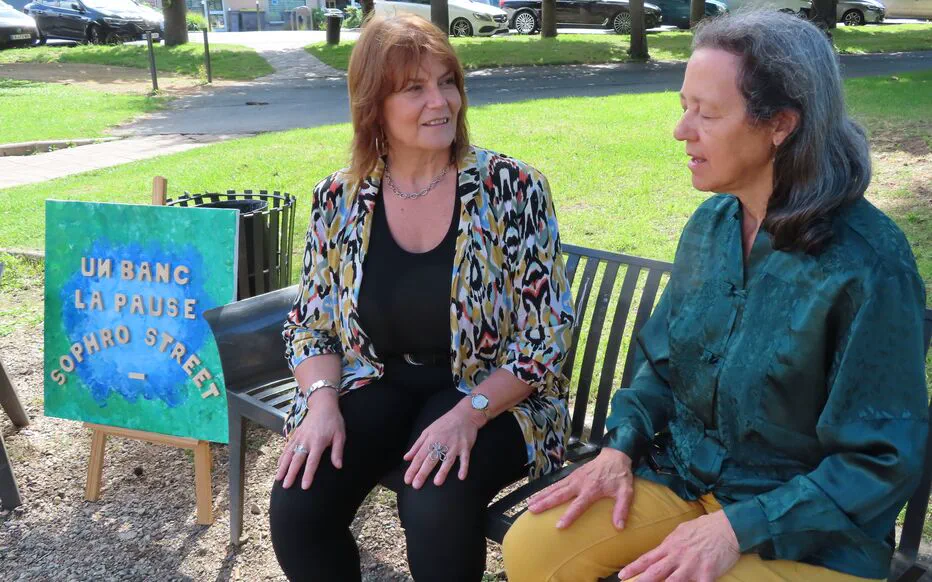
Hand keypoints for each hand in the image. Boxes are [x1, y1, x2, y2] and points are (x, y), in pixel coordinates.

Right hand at [275, 389, 344, 489]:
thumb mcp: (340, 435)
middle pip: (297, 460)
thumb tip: (338, 466)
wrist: (323, 405)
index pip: (312, 462)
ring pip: (289, 454)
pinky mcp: (295, 434)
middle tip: (286, 486)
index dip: (308, 475)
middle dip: (291, 474)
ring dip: (282, 467)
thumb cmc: (334, 421)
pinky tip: (279, 466)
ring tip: (278, 479)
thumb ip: (337, 451)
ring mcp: (299, 437)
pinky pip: (287, 447)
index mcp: (318, 442)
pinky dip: (282, 457)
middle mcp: (306, 441)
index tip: (304, 486)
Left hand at [403, 400, 482, 488]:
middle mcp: (442, 443)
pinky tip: (461, 476)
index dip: (413, 468)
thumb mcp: (428, 431)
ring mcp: (454, 446)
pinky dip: (464, 467)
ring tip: (437, 483)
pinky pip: (465, 459)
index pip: (419, 456)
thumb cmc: (444, 423)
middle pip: (431, 460)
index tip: (407, 480)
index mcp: (431, 440)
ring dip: (442, 471)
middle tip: (416, 485)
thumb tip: (406, 458)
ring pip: (447, 460)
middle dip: (423, 472)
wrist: (464, 415)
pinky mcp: (466, 447)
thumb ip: (417, 445)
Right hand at [527, 448, 633, 529]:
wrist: (615, 455)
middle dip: (545, 503)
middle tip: (532, 510)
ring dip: (542, 496)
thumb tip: (619, 527)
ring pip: (555, 488)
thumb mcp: (626, 492)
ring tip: (529, 504)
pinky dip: (546, 489)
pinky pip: (557, 483)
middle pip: (559, 494)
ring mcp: (574, 478)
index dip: (569, 516)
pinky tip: (538, 495)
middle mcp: (579, 483)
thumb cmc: (620, 476)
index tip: (558, 526)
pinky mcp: (572, 475)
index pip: (578, 505)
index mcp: (591, 489)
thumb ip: (621, 509)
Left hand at [618, 510, 739, 581]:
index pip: (647, 558)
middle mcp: (678, 556)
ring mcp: (692, 566)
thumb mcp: (681, 531)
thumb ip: (670, 543)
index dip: (633, 568)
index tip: (622, 575)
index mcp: (670, 546)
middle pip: (655, 572)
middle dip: (641, 581)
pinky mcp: (706, 573)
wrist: (727, 527)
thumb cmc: (704, 527)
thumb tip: (660, 550)